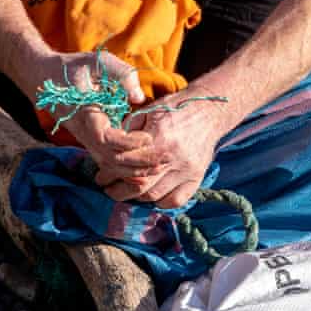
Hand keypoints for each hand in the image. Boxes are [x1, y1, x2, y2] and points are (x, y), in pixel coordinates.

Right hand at [34, 51, 165, 179]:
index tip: (148, 138)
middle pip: (109, 158)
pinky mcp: (91, 140)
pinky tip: (144, 170)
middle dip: (136, 162)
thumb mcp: (98, 62)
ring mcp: (86, 139)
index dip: (128, 143)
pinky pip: (107, 161)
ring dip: (132, 170)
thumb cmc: (75, 68)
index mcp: (85, 114)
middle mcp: (84, 132)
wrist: (45, 77)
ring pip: (108, 164)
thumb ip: (121, 75)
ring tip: (157, 167)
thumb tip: (139, 98)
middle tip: (161, 159)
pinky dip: (125, 168)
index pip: (106, 138)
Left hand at [96, 87, 229, 208]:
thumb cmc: (174, 108)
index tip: (101, 176)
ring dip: (136, 197)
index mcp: (158, 138)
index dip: (109, 172)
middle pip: (138, 186)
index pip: (126, 164)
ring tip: (125, 192)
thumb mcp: (148, 112)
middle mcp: (172, 158)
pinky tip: (151, 194)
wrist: (208, 110)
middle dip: (118, 190)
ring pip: (154, 196)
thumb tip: (108, 149)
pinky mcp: (196, 177)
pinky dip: (161, 202)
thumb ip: (129, 131)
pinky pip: (175, 200)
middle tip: (108, 188)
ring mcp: (186, 170)